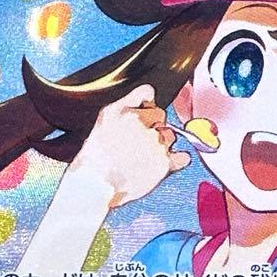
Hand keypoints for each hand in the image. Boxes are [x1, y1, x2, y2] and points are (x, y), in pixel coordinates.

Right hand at [67, 83, 189, 207]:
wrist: (95, 184)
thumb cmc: (95, 157)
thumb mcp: (104, 120)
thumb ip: (127, 104)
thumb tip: (150, 98)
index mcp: (124, 110)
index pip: (147, 92)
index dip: (147, 105)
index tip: (144, 114)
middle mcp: (141, 123)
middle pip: (161, 115)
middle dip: (153, 126)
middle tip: (137, 142)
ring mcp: (155, 142)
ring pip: (169, 135)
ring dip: (161, 143)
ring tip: (142, 156)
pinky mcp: (163, 162)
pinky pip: (182, 156)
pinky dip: (177, 159)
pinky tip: (161, 163)